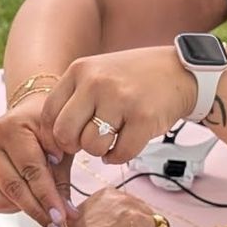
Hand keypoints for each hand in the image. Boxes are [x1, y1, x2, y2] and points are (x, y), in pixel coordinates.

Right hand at [0, 95, 78, 226]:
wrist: (29, 116)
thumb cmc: (47, 126)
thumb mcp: (61, 145)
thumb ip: (62, 179)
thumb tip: (67, 215)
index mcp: (12, 127)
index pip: (31, 170)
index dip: (47, 197)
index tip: (62, 218)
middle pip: (13, 188)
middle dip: (37, 210)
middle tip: (57, 225)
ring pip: (0, 198)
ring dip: (24, 210)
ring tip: (45, 210)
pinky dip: (12, 206)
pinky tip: (29, 199)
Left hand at [43, 47, 198, 167]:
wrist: (178, 72)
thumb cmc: (132, 79)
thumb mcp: (96, 74)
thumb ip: (73, 100)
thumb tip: (50, 142)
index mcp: (80, 70)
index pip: (48, 114)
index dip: (53, 136)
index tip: (63, 144)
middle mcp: (97, 82)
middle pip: (64, 134)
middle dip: (73, 146)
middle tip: (87, 143)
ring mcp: (120, 99)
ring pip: (91, 147)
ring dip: (99, 151)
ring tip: (111, 139)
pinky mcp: (143, 118)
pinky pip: (119, 153)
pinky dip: (119, 156)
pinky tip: (125, 143)